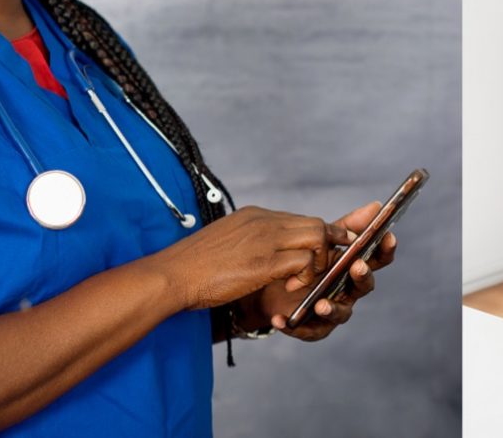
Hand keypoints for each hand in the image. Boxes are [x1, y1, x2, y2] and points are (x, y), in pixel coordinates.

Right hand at [147, 206, 351, 310]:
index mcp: (255, 215)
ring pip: (318, 237)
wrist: (173, 274)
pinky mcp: (265, 261)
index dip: (320, 235)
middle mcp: (264, 220)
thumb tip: (266, 251)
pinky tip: (290, 288)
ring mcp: (266, 238)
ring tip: (302, 280)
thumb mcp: (227, 242)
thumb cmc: (195, 265)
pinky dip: (306, 276)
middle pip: (316, 224)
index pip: (301, 219)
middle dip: (329, 247)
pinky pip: (305, 261)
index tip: (328, 249)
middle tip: (323, 270)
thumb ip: (250, 241)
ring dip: (319, 262)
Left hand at [254, 201, 397, 341]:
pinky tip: (280, 319)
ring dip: (332, 309)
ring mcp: (334, 311)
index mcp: (354, 268)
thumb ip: (347, 227)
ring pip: (341, 313)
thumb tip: (376, 205)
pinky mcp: (315, 328)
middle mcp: (350, 291)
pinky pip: (308, 330)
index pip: (377, 259)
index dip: (386, 249)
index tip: (388, 237)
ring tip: (320, 304)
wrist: (274, 289)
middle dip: (363, 276)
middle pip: (364, 285)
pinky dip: (294, 325)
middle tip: (357, 266)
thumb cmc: (306, 265)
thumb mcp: (322, 244)